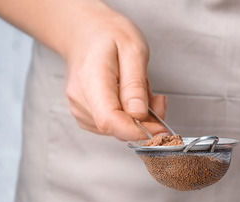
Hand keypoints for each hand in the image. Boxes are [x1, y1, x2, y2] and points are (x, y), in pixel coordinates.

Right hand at [62, 3, 166, 139]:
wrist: (86, 32)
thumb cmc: (109, 35)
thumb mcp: (134, 50)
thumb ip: (135, 84)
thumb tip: (139, 115)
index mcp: (91, 79)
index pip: (109, 120)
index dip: (136, 131)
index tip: (159, 129)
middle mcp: (81, 98)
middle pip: (116, 127)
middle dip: (144, 121)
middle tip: (157, 98)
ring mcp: (80, 108)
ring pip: (117, 129)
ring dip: (137, 117)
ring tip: (138, 89)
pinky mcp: (85, 115)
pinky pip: (113, 126)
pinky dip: (128, 117)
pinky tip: (128, 97)